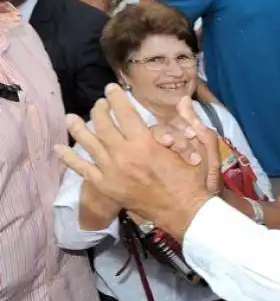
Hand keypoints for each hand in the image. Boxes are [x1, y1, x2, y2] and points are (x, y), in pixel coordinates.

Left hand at [55, 84, 216, 240]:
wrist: (185, 211)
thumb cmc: (194, 180)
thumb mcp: (199, 147)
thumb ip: (191, 122)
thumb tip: (183, 101)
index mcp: (146, 142)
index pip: (125, 112)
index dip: (117, 98)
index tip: (112, 88)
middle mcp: (124, 154)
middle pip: (103, 124)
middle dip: (99, 109)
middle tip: (100, 103)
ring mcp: (112, 171)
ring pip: (88, 143)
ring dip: (78, 128)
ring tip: (71, 117)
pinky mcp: (107, 187)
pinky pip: (83, 170)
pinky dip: (69, 158)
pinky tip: (59, 148)